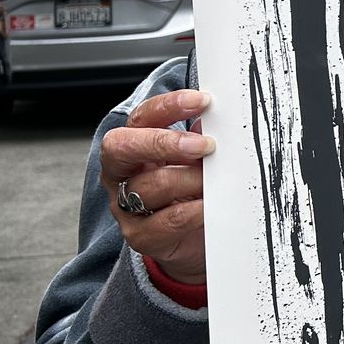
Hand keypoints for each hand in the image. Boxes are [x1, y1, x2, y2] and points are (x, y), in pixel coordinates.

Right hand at [100, 90, 214, 282]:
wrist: (194, 242)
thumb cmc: (192, 193)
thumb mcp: (196, 162)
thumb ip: (201, 140)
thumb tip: (222, 120)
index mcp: (134, 146)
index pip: (142, 117)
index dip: (168, 106)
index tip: (202, 101)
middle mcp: (121, 174)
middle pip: (121, 147)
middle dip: (164, 142)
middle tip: (206, 145)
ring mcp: (125, 207)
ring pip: (149, 185)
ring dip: (189, 179)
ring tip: (215, 180)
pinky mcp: (140, 236)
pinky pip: (166, 221)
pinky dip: (194, 210)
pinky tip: (210, 204)